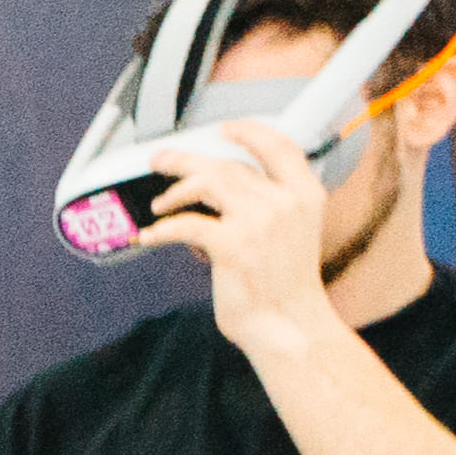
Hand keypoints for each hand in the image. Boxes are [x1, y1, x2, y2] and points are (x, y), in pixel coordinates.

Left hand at [138, 110, 335, 341]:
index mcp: (306, 196)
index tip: (225, 128)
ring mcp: (260, 221)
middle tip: (162, 161)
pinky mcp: (233, 244)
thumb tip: (215, 195)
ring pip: (207, 182)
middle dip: (188, 161)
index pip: (280, 148)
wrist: (289, 326)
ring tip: (158, 205)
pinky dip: (161, 229)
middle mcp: (286, 202)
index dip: (250, 132)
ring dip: (175, 191)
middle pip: (228, 165)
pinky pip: (185, 224)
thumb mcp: (289, 235)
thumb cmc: (283, 288)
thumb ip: (264, 208)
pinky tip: (149, 236)